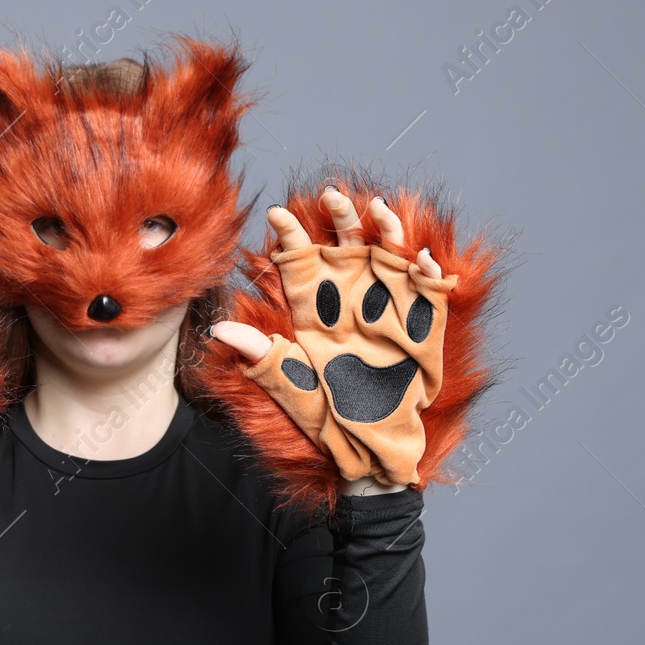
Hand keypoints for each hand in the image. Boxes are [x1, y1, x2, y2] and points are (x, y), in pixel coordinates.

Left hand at [211, 188, 455, 490]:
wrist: (369, 449)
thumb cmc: (327, 418)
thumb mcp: (289, 385)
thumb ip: (259, 356)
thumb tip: (218, 328)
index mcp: (316, 309)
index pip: (301, 260)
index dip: (290, 235)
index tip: (276, 213)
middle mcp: (351, 298)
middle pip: (345, 243)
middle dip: (339, 216)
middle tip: (329, 195)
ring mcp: (387, 307)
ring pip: (387, 252)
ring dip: (386, 228)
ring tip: (377, 208)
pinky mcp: (420, 323)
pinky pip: (426, 288)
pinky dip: (426, 270)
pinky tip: (421, 258)